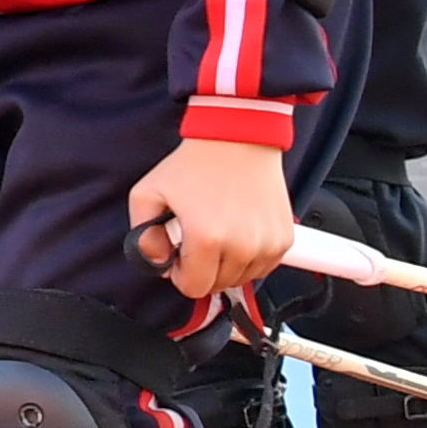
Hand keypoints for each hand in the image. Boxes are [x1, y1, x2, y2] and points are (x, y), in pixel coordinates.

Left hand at [127, 134, 294, 301]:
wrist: (238, 139)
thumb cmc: (194, 164)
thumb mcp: (147, 193)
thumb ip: (142, 235)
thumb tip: (157, 264)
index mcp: (206, 238)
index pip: (194, 288)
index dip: (181, 275)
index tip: (180, 256)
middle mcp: (241, 246)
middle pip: (218, 285)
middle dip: (202, 269)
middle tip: (197, 240)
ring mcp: (266, 244)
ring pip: (242, 278)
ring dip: (227, 265)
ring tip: (219, 232)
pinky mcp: (283, 239)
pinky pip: (263, 267)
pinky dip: (249, 258)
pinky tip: (238, 234)